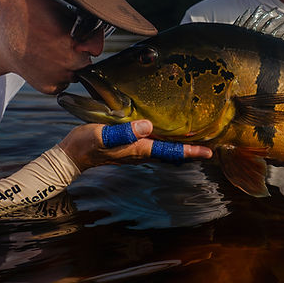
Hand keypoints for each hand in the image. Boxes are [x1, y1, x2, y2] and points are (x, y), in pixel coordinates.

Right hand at [58, 120, 212, 171]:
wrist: (71, 155)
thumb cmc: (86, 145)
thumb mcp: (103, 135)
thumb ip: (124, 132)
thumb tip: (148, 127)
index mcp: (139, 149)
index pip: (170, 151)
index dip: (191, 151)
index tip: (209, 152)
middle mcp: (141, 152)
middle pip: (172, 153)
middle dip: (191, 151)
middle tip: (211, 147)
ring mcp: (135, 151)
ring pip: (164, 150)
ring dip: (180, 147)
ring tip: (196, 140)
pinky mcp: (129, 146)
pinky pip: (154, 145)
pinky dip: (166, 142)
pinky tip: (167, 134)